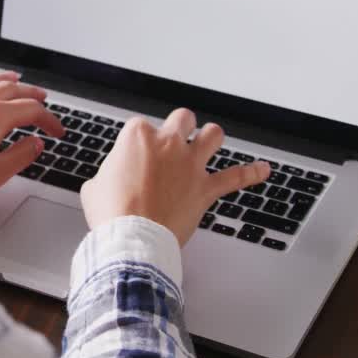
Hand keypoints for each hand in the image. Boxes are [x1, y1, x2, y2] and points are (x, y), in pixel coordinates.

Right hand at [80, 108, 270, 245]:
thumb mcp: (94, 187)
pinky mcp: (205, 189)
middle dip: (180, 127)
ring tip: (209, 141)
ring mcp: (190, 164)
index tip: (136, 156)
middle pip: (182, 118)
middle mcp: (168, 144)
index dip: (139, 141)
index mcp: (137, 136)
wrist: (132, 239)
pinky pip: (235, 177)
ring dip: (211, 137)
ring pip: (212, 135)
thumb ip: (108, 175)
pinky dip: (251, 173)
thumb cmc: (112, 214)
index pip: (140, 126)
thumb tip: (110, 181)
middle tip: (175, 138)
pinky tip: (263, 170)